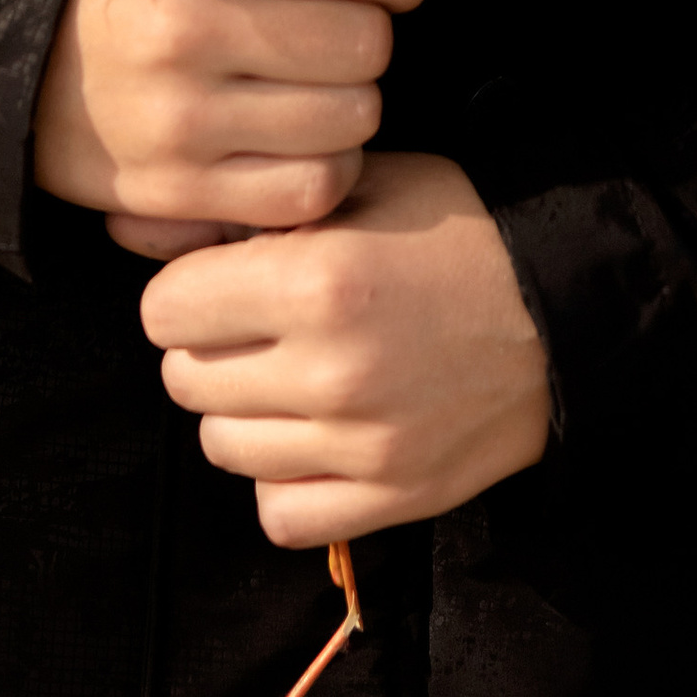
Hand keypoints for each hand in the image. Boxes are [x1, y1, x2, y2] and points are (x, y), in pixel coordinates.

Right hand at [32, 0, 427, 256]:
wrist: (24, 75)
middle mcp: (187, 34)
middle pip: (362, 45)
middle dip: (372, 35)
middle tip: (347, 32)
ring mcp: (184, 122)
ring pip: (349, 120)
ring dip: (355, 103)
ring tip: (324, 87)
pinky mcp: (181, 192)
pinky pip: (309, 190)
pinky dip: (331, 168)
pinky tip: (310, 142)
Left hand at [140, 149, 553, 545]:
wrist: (562, 308)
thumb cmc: (454, 230)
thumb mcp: (359, 183)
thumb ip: (251, 207)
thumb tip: (134, 225)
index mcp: (317, 281)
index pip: (165, 310)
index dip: (186, 289)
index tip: (220, 281)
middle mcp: (330, 371)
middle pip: (185, 380)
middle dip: (208, 347)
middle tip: (256, 326)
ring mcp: (360, 446)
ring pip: (221, 446)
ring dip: (241, 411)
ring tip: (288, 376)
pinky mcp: (389, 498)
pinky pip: (277, 513)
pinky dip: (281, 479)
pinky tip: (312, 436)